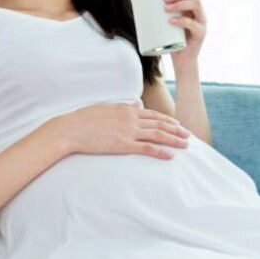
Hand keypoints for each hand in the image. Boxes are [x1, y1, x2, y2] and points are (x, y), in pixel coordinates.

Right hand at [57, 100, 191, 159]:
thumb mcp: (107, 107)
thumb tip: (137, 104)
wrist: (71, 129)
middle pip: (160, 123)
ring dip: (174, 139)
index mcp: (127, 109)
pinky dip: (160, 151)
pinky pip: (146, 148)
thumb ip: (124, 107)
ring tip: (185, 144)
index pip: (153, 115)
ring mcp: (128, 131)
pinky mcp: (123, 144)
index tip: (177, 124)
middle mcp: (131, 118)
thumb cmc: (85, 119)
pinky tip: (170, 156)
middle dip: (176, 129)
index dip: (168, 120)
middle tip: (188, 135)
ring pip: (157, 134)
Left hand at [163, 0, 206, 62]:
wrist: (182, 60)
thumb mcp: (166, 24)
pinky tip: (171, 21)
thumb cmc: (172, 41)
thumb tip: (135, 2)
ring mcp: (201, 23)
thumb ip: (159, 14)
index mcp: (193, 8)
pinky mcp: (200, 34)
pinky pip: (193, 24)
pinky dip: (181, 21)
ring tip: (166, 8)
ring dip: (180, 4)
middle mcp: (200, 13)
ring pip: (196, 5)